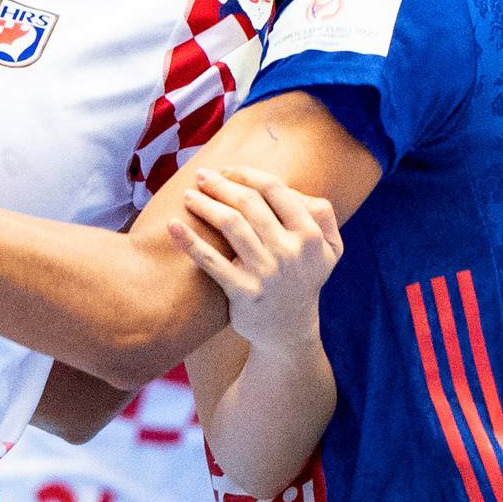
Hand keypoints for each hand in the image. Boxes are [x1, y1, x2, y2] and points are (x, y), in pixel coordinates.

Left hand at [167, 166, 341, 355]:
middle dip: (220, 185)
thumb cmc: (303, 278)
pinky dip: (190, 242)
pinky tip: (172, 226)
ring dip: (204, 204)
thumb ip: (321, 214)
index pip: (275, 190)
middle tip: (201, 176)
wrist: (289, 330)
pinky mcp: (243, 293)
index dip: (247, 174)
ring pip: (230, 225)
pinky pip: (212, 261)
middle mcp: (291, 251)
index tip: (227, 170)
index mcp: (310, 234)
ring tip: (188, 196)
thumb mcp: (330, 249)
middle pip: (249, 203)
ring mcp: (267, 273)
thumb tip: (289, 187)